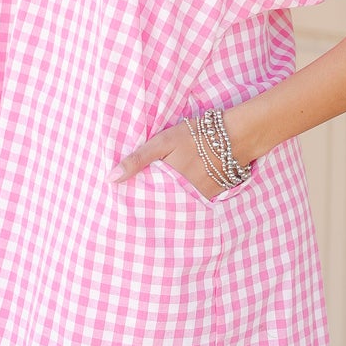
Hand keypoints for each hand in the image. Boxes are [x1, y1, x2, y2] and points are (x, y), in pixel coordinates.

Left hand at [108, 120, 224, 200]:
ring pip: (177, 206)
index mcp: (167, 183)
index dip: (136, 200)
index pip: (145, 200)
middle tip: (139, 209)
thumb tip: (110, 179)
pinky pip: (193, 204)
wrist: (235, 137)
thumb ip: (137, 160)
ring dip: (169, 205)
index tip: (125, 204)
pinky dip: (186, 201)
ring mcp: (198, 199)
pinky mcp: (211, 198)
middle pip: (161, 206)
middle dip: (151, 207)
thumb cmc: (195, 135)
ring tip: (159, 205)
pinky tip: (181, 195)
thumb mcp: (162, 142)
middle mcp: (182, 196)